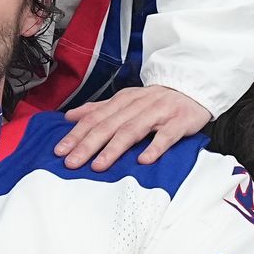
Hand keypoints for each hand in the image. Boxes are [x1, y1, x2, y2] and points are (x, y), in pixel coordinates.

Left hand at [54, 85, 211, 170]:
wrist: (193, 88)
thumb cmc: (157, 100)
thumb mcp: (125, 100)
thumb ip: (99, 109)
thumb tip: (70, 116)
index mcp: (123, 100)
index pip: (94, 117)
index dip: (76, 134)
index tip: (60, 150)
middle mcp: (137, 105)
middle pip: (108, 125)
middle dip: (88, 144)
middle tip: (72, 162)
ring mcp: (159, 113)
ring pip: (132, 130)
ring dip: (114, 148)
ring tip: (98, 165)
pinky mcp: (179, 122)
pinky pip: (166, 136)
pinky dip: (154, 147)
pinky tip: (143, 160)